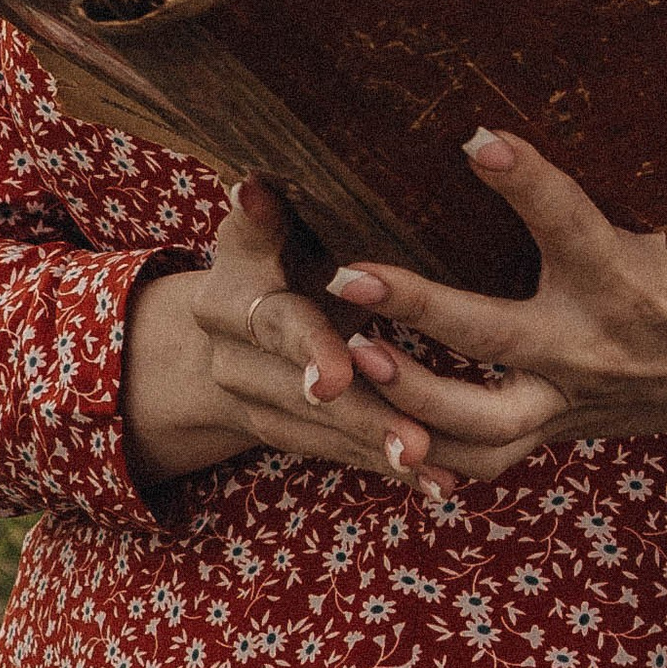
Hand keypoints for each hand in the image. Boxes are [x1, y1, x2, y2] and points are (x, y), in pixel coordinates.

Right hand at [121, 177, 458, 495]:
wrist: (240, 309)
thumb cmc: (285, 237)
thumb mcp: (275, 220)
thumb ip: (271, 210)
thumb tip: (252, 183)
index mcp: (228, 294)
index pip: (273, 322)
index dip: (309, 349)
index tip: (341, 375)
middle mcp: (228, 356)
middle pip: (298, 389)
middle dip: (358, 416)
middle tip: (412, 439)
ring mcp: (251, 401)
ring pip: (318, 430)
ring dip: (375, 448)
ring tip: (432, 463)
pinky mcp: (285, 430)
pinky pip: (335, 454)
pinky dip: (385, 469)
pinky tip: (438, 485)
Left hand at [321, 128, 666, 485]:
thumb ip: (611, 167)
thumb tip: (551, 76)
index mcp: (624, 276)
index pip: (568, 221)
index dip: (524, 179)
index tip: (476, 138)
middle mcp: (591, 345)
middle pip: (493, 335)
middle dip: (418, 307)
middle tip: (349, 274)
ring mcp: (571, 397)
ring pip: (479, 422)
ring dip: (410, 395)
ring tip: (350, 357)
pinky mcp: (560, 428)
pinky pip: (487, 460)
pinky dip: (433, 456)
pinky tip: (378, 431)